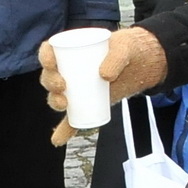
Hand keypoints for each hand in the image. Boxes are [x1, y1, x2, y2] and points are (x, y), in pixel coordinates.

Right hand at [38, 27, 168, 145]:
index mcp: (71, 49)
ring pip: (57, 96)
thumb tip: (104, 76)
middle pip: (50, 76)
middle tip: (62, 86)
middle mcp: (68, 68)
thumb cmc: (128, 48)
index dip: (44, 57)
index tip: (51, 63)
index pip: (49, 51)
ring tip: (64, 105)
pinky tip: (58, 140)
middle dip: (50, 83)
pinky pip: (72, 118)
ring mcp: (77, 88)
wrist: (142, 64)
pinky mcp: (86, 104)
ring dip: (55, 102)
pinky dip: (65, 130)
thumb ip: (116, 57)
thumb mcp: (124, 47)